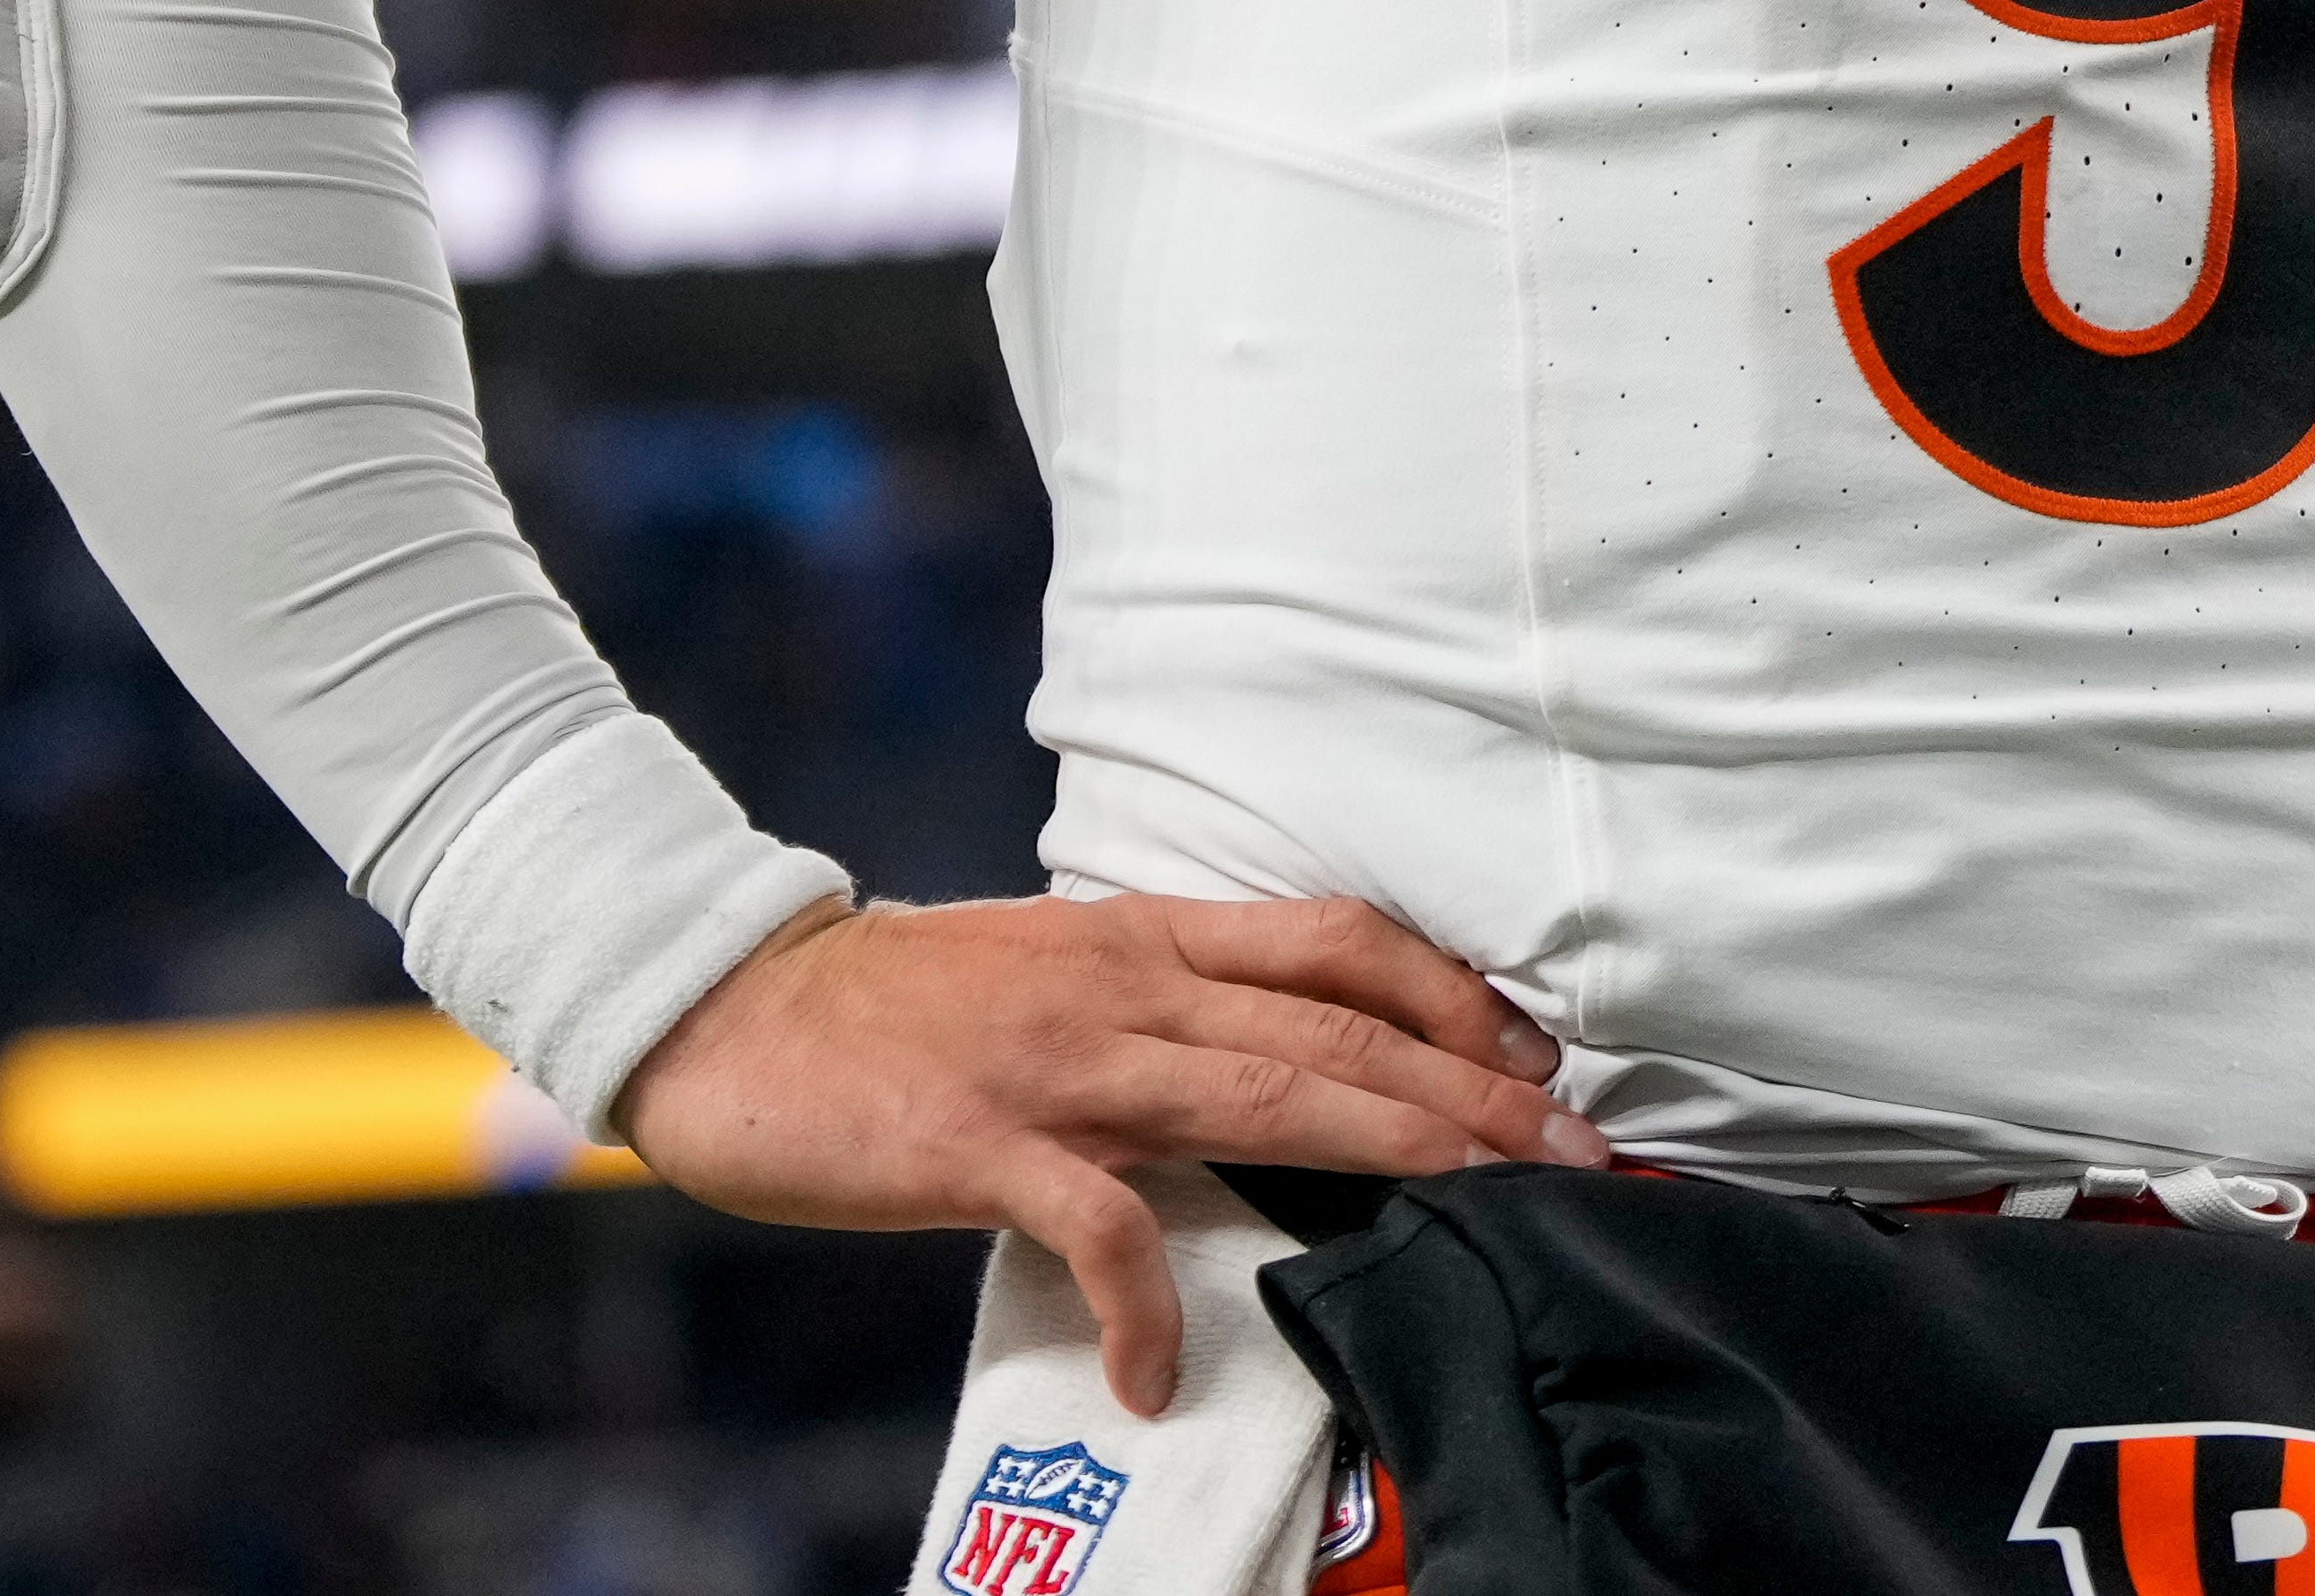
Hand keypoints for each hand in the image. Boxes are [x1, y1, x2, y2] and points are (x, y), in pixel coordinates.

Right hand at [611, 890, 1604, 1408]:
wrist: (735, 1006)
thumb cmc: (897, 1004)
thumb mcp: (1055, 969)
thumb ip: (1161, 1001)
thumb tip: (1274, 1050)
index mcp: (1149, 940)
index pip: (1342, 946)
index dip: (1454, 996)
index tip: (1541, 1059)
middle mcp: (1127, 987)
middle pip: (1340, 1027)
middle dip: (1474, 1090)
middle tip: (1579, 1150)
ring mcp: (1061, 1064)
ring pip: (1265, 1097)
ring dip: (1392, 1152)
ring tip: (1484, 1207)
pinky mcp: (981, 1146)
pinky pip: (1095, 1227)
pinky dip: (1144, 1304)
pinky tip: (1162, 1374)